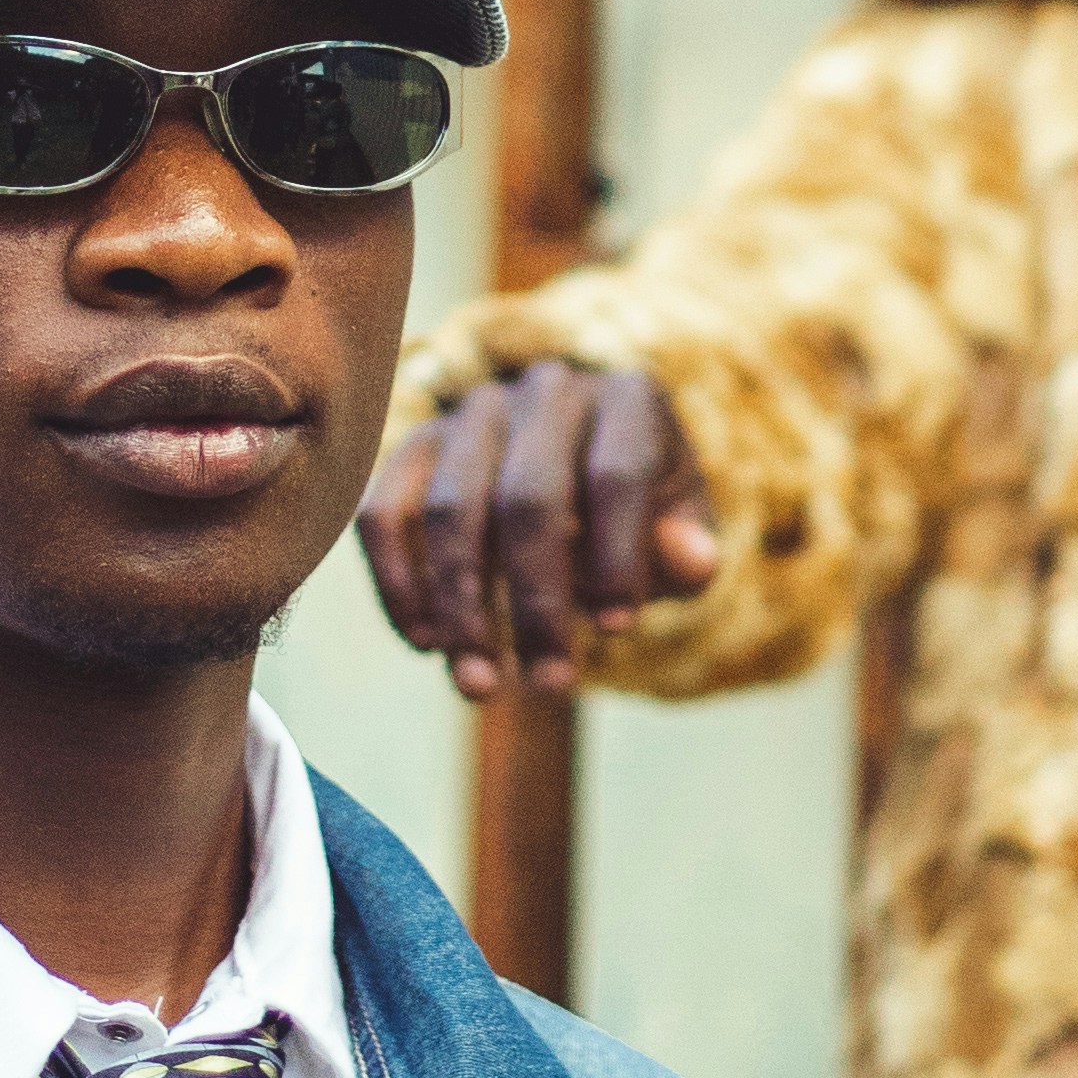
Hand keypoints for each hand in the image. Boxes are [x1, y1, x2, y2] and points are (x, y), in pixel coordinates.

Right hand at [357, 365, 720, 699]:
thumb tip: (692, 562)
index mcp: (627, 400)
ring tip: (479, 685)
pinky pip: (385, 511)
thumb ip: (690, 552)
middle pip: (527, 496)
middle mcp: (547, 392)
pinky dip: (398, 582)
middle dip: (536, 600)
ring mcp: (472, 414)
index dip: (616, 556)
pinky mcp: (415, 447)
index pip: (617, 473)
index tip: (617, 633)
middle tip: (549, 684)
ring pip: (450, 508)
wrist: (583, 480)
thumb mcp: (681, 533)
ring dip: (461, 606)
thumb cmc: (643, 518)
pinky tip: (425, 644)